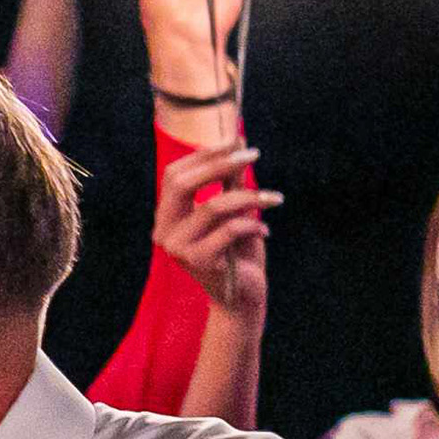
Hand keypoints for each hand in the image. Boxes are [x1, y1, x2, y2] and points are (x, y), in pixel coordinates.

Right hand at [154, 143, 274, 321]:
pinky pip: (229, 230)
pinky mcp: (198, 262)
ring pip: (212, 206)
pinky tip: (265, 231)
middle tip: (253, 155)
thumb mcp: (233, 211)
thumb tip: (238, 141)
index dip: (204, 155)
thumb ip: (231, 181)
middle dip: (220, 165)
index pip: (174, 174)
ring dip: (249, 197)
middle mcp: (164, 231)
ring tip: (273, 198)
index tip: (236, 141)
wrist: (241, 298)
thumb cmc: (236, 253)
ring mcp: (178, 248)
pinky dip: (252, 225)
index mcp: (167, 217)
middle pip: (183, 184)